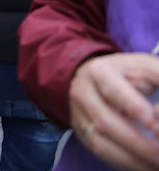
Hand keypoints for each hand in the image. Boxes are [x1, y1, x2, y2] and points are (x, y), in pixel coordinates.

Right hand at [69, 53, 158, 170]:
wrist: (90, 76)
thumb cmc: (128, 73)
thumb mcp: (146, 68)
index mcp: (99, 72)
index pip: (113, 91)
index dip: (134, 109)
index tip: (156, 126)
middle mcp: (82, 93)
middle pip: (105, 122)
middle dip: (139, 143)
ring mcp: (78, 114)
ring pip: (100, 142)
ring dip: (133, 159)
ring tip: (157, 165)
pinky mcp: (80, 131)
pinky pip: (100, 152)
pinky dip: (125, 163)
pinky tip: (145, 166)